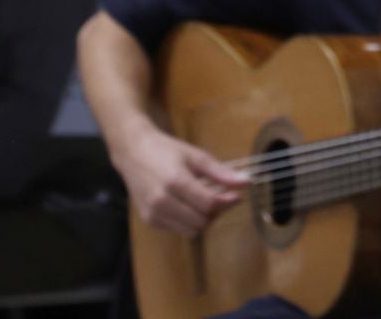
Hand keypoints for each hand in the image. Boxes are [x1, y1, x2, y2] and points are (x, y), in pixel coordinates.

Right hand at [112, 124, 247, 236]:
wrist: (133, 152)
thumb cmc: (166, 150)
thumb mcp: (196, 156)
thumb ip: (221, 172)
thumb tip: (247, 182)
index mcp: (175, 182)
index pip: (209, 204)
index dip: (228, 202)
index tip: (237, 195)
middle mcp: (162, 201)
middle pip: (202, 221)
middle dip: (217, 211)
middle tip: (222, 197)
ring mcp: (153, 213)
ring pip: (191, 230)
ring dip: (204, 219)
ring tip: (206, 201)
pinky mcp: (149, 220)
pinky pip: (178, 229)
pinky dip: (189, 221)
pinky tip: (189, 205)